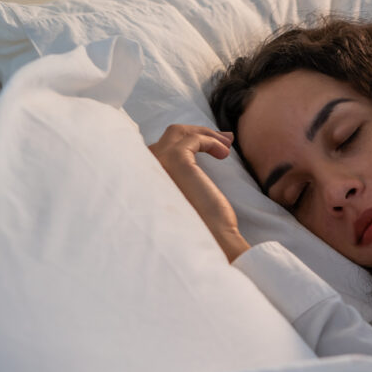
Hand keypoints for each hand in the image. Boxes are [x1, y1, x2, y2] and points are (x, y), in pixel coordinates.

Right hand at [149, 124, 249, 261]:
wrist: (212, 239)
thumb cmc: (205, 225)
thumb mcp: (188, 196)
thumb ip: (182, 177)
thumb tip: (200, 154)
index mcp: (143, 180)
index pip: (160, 147)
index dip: (188, 140)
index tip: (215, 145)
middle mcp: (144, 169)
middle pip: (168, 136)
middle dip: (199, 133)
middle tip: (226, 140)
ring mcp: (157, 163)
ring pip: (178, 132)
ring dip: (205, 133)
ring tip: (227, 144)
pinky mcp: (175, 160)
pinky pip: (194, 140)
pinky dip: (211, 142)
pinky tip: (224, 154)